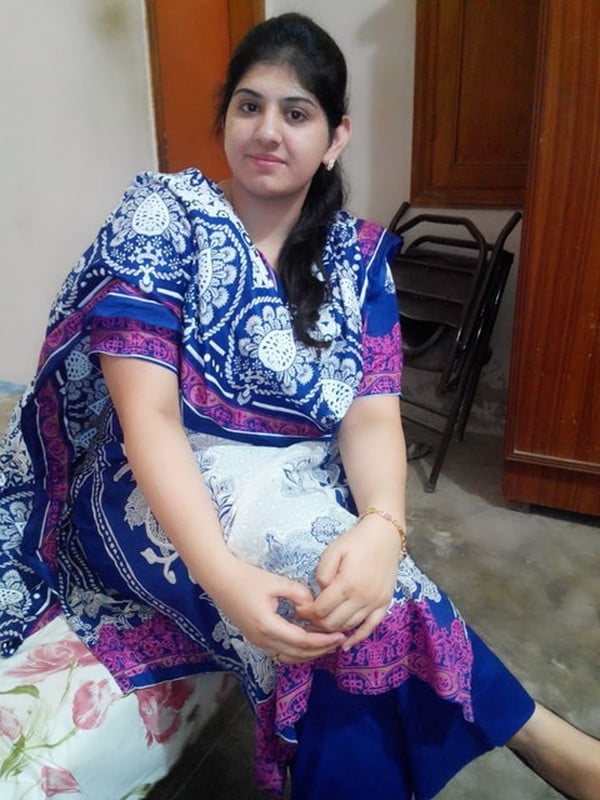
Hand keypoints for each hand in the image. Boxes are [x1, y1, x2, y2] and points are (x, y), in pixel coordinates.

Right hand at [208, 556, 344, 663]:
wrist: (220, 580)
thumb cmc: (247, 578)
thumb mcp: (276, 582)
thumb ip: (298, 594)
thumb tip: (312, 606)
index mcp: (269, 626)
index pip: (303, 641)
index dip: (323, 640)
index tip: (340, 635)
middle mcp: (263, 640)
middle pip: (298, 654)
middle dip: (321, 650)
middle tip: (339, 641)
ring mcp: (257, 642)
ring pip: (289, 657)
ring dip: (309, 653)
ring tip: (326, 643)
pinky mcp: (255, 639)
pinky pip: (281, 652)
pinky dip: (297, 651)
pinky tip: (307, 641)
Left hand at [295, 515, 402, 649]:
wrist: (384, 535)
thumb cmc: (355, 541)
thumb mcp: (333, 550)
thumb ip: (323, 573)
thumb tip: (320, 593)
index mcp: (347, 584)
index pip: (321, 610)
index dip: (307, 613)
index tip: (299, 609)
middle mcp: (362, 597)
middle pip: (333, 623)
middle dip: (316, 623)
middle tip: (307, 618)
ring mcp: (375, 602)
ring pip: (349, 627)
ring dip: (333, 629)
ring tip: (321, 624)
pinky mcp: (384, 604)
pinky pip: (371, 628)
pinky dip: (358, 638)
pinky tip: (346, 645)